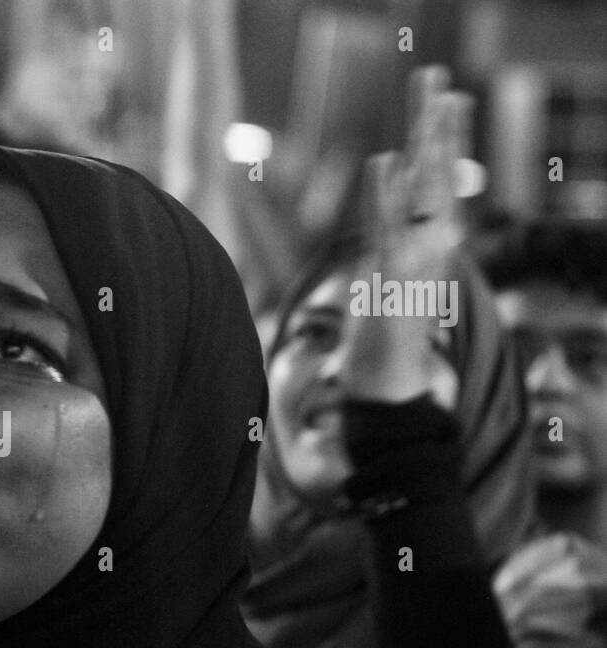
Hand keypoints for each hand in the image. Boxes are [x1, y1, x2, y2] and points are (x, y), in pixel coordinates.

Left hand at [344, 66, 472, 401]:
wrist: (387, 379)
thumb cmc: (387, 327)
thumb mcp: (395, 271)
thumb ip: (399, 232)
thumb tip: (396, 188)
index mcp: (432, 242)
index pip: (441, 178)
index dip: (445, 138)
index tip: (448, 98)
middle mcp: (430, 245)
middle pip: (436, 173)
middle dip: (438, 126)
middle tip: (438, 81)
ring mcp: (413, 259)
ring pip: (422, 192)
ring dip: (424, 146)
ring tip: (430, 104)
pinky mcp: (390, 276)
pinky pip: (389, 228)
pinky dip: (387, 195)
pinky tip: (385, 162)